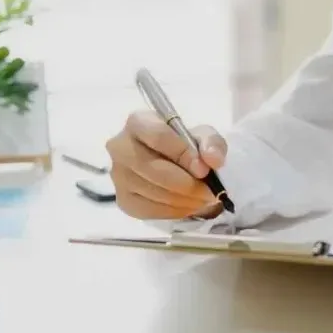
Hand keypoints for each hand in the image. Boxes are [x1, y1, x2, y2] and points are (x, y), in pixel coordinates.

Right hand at [106, 110, 226, 219]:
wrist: (172, 164)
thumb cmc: (185, 145)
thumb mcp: (203, 136)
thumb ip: (212, 143)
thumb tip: (213, 160)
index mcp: (139, 122)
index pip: (158, 136)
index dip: (183, 154)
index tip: (204, 170)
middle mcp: (120, 147)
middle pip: (153, 169)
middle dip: (186, 184)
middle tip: (208, 192)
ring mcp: (119, 175)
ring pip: (153, 192)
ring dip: (183, 200)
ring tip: (202, 199)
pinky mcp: (123, 200)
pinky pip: (150, 210)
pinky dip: (174, 211)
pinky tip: (188, 205)